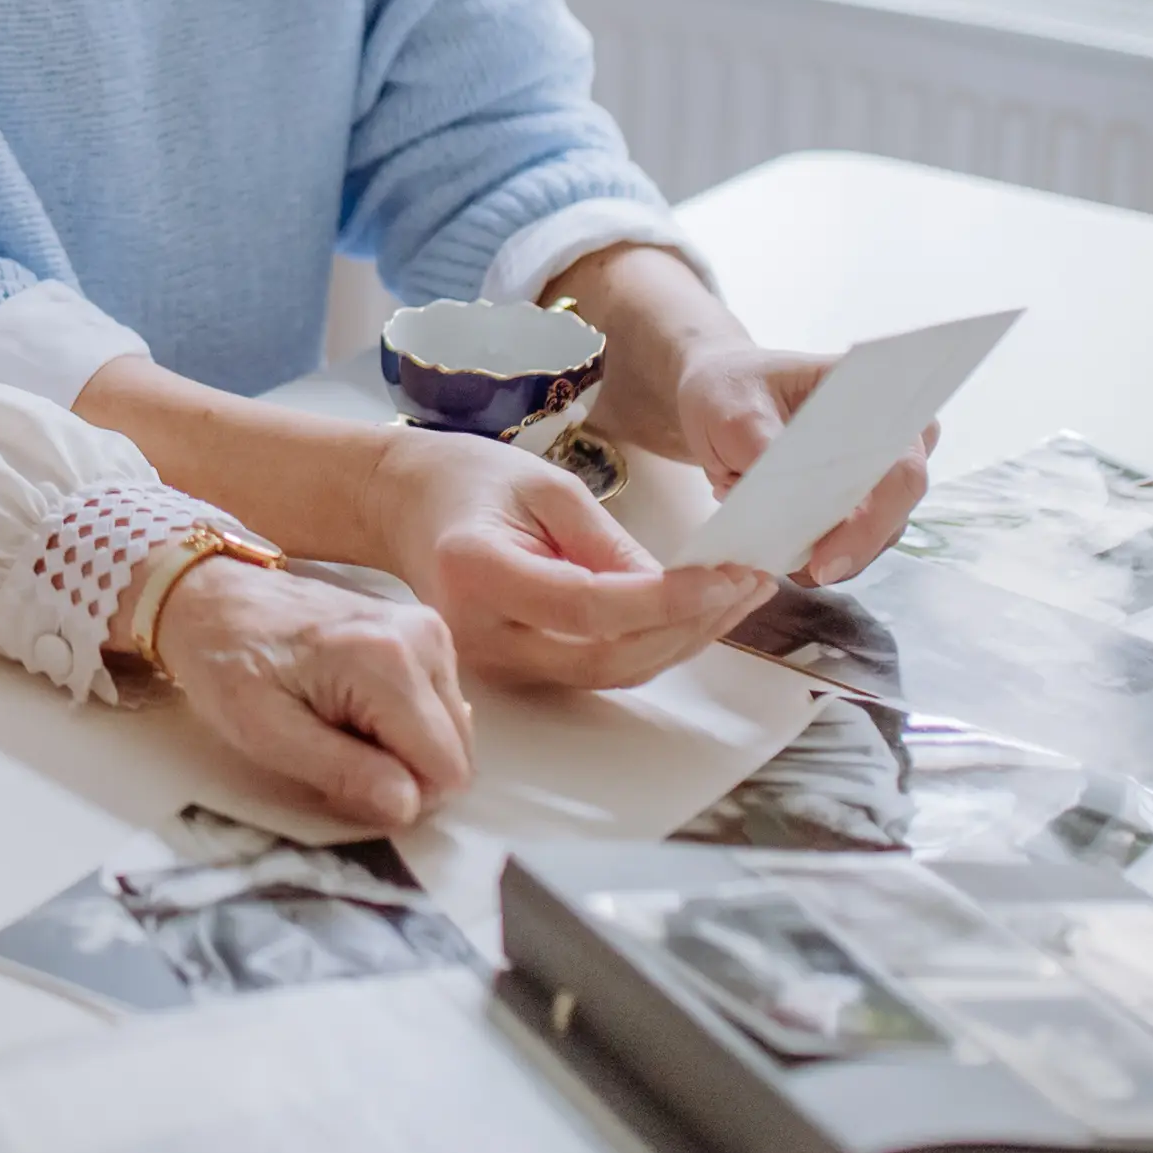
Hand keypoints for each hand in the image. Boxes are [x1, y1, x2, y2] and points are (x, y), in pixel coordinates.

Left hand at [149, 555, 474, 830]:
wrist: (214, 597)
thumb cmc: (227, 664)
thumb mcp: (267, 732)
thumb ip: (343, 773)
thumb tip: (409, 807)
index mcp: (391, 662)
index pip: (445, 769)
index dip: (403, 798)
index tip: (345, 785)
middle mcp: (426, 639)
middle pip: (456, 752)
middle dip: (405, 775)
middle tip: (337, 757)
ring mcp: (430, 630)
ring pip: (450, 732)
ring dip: (402, 750)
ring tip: (339, 729)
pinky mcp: (425, 633)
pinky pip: (438, 706)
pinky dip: (403, 724)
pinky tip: (353, 709)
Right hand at [373, 424, 769, 687]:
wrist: (404, 508)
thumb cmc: (468, 480)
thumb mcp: (544, 484)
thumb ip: (607, 541)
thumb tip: (676, 587)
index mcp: (476, 572)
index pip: (587, 607)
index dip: (663, 599)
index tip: (723, 574)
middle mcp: (480, 633)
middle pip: (606, 656)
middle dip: (689, 625)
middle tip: (748, 581)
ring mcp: (495, 662)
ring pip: (610, 672)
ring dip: (683, 640)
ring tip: (739, 594)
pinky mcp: (517, 670)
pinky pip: (597, 668)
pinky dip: (655, 644)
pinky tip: (697, 612)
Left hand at [542, 248, 927, 587]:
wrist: (712, 395)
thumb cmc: (720, 388)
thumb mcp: (722, 402)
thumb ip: (752, 437)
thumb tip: (775, 476)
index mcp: (868, 386)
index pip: (903, 446)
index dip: (880, 497)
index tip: (838, 531)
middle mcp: (891, 424)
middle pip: (897, 496)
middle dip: (857, 536)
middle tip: (809, 566)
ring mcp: (875, 464)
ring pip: (878, 524)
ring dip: (838, 550)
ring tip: (788, 565)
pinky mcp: (852, 497)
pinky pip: (851, 535)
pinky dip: (822, 552)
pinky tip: (784, 561)